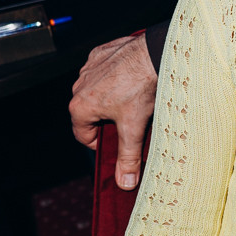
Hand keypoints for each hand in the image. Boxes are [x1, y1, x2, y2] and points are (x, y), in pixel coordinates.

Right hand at [70, 32, 158, 190]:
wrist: (155, 53)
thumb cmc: (142, 88)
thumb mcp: (135, 128)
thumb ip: (128, 156)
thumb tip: (124, 183)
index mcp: (80, 106)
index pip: (83, 135)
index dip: (101, 143)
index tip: (117, 143)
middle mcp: (79, 86)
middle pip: (90, 113)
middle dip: (108, 120)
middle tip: (131, 122)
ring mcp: (89, 67)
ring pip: (97, 91)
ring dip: (112, 98)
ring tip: (135, 99)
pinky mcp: (101, 53)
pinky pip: (105, 70)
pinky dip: (116, 77)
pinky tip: (134, 79)